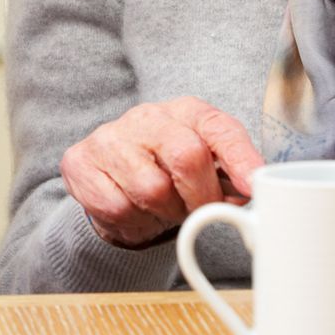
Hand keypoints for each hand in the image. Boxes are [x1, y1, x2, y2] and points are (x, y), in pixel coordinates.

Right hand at [60, 96, 263, 248]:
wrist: (112, 177)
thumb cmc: (168, 172)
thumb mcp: (205, 166)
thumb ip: (231, 177)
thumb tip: (253, 192)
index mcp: (186, 112)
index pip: (219, 127)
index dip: (240, 157)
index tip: (255, 185)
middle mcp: (147, 117)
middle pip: (187, 155)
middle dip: (201, 197)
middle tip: (199, 211)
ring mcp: (109, 137)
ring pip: (151, 189)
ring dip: (163, 213)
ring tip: (161, 209)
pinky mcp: (80, 162)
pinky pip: (117, 207)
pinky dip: (132, 222)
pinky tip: (134, 211)